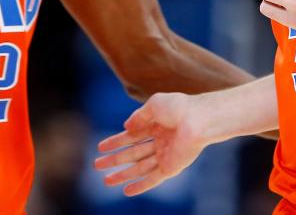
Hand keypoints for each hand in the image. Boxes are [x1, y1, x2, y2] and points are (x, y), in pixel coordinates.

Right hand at [94, 92, 208, 195]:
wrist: (198, 120)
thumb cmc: (179, 107)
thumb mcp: (154, 105)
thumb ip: (139, 116)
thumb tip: (126, 127)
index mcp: (157, 124)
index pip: (132, 135)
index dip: (115, 141)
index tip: (101, 147)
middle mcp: (160, 140)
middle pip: (132, 153)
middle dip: (114, 159)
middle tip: (97, 165)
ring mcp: (165, 155)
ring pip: (139, 168)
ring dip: (122, 174)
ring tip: (105, 180)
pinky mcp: (171, 167)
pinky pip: (153, 179)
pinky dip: (140, 185)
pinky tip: (126, 190)